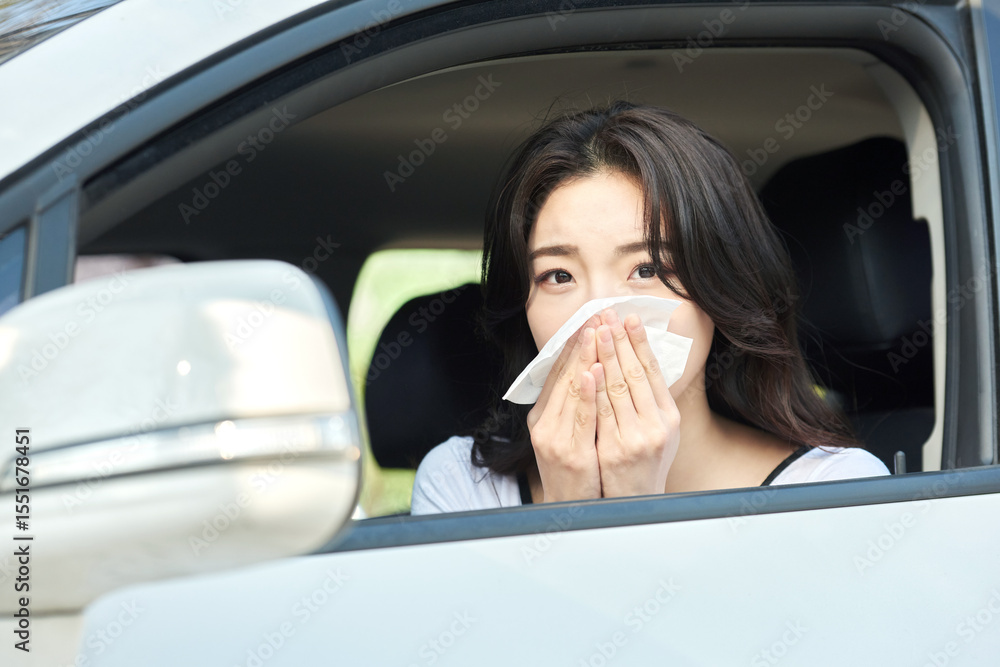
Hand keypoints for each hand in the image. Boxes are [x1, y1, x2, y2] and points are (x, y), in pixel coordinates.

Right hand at [526, 315, 602, 501]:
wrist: (569, 511)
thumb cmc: (574, 473)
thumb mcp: (565, 436)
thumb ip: (571, 407)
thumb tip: (585, 372)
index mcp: (541, 417)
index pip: (557, 373)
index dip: (573, 345)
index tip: (588, 320)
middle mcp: (543, 423)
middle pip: (563, 376)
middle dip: (581, 344)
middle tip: (595, 315)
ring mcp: (554, 437)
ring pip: (570, 390)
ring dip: (584, 358)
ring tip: (594, 332)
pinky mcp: (569, 451)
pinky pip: (579, 416)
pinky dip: (585, 392)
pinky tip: (592, 372)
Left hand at [592, 308, 680, 496]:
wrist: (635, 506)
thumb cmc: (643, 466)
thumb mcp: (660, 434)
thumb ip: (651, 403)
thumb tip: (641, 365)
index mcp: (669, 417)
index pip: (652, 371)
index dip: (640, 342)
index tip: (629, 318)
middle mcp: (657, 425)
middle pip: (635, 374)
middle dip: (619, 341)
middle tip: (608, 314)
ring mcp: (637, 438)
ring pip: (618, 388)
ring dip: (606, 356)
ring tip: (596, 330)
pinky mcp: (616, 450)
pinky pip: (602, 413)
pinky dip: (595, 389)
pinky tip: (590, 368)